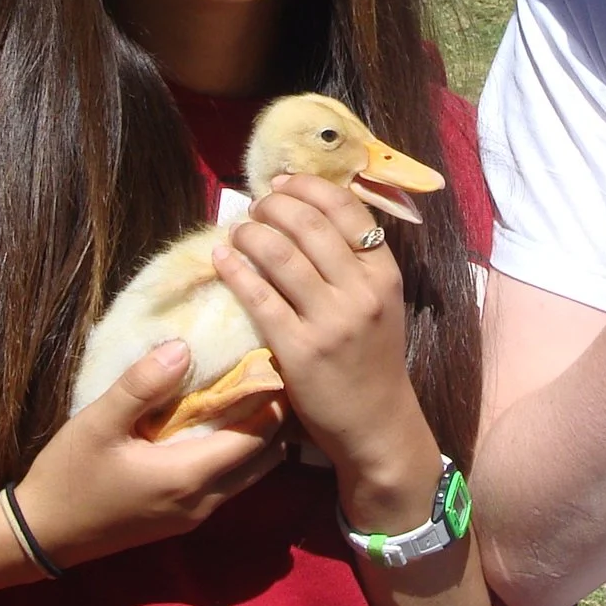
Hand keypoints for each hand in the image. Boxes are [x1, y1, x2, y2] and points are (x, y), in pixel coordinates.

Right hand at [12, 341, 284, 568]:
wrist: (41, 536)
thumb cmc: (68, 477)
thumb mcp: (97, 423)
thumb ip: (141, 385)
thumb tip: (183, 348)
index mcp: (189, 476)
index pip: (255, 438)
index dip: (272, 401)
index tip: (276, 362)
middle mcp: (202, 501)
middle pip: (262, 459)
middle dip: (275, 420)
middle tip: (274, 375)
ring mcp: (193, 515)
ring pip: (248, 475)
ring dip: (258, 439)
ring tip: (256, 395)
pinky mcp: (180, 519)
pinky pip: (227, 484)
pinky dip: (237, 455)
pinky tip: (223, 427)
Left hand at [213, 175, 441, 524]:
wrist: (377, 424)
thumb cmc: (371, 359)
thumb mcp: (379, 303)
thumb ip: (353, 263)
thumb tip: (305, 213)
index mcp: (383, 274)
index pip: (347, 209)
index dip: (308, 187)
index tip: (281, 181)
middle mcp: (361, 291)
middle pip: (309, 224)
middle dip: (274, 205)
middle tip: (255, 206)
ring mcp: (330, 321)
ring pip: (281, 254)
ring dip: (250, 232)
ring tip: (237, 230)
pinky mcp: (299, 350)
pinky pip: (259, 297)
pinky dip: (236, 270)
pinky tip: (222, 259)